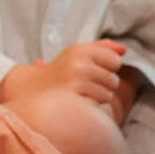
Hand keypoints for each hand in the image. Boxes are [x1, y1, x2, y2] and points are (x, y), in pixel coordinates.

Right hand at [0, 40, 124, 108]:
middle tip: (85, 83)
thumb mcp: (77, 54)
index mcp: (80, 50)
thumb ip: (101, 49)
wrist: (31, 88)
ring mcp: (76, 79)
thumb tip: (124, 49)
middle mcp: (78, 62)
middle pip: (113, 79)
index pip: (115, 59)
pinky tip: (79, 101)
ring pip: (108, 93)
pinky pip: (99, 102)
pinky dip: (93, 104)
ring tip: (81, 92)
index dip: (108, 67)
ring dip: (98, 96)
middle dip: (103, 84)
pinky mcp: (74, 95)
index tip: (95, 69)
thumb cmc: (59, 71)